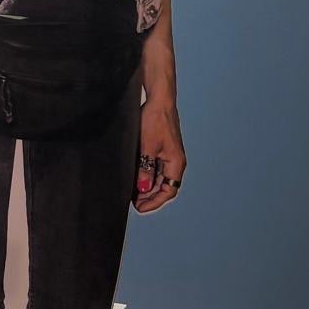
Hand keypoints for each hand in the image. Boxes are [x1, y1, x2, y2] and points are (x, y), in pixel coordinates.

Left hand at [134, 95, 185, 212]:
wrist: (158, 100)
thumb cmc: (155, 120)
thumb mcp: (146, 146)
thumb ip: (145, 169)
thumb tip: (143, 189)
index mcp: (176, 163)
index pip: (169, 191)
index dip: (155, 202)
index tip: (140, 208)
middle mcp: (175, 162)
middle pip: (165, 188)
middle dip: (150, 198)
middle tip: (133, 204)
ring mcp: (168, 156)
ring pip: (160, 180)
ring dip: (148, 189)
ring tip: (132, 195)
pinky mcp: (161, 150)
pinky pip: (156, 170)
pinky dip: (147, 178)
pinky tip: (135, 180)